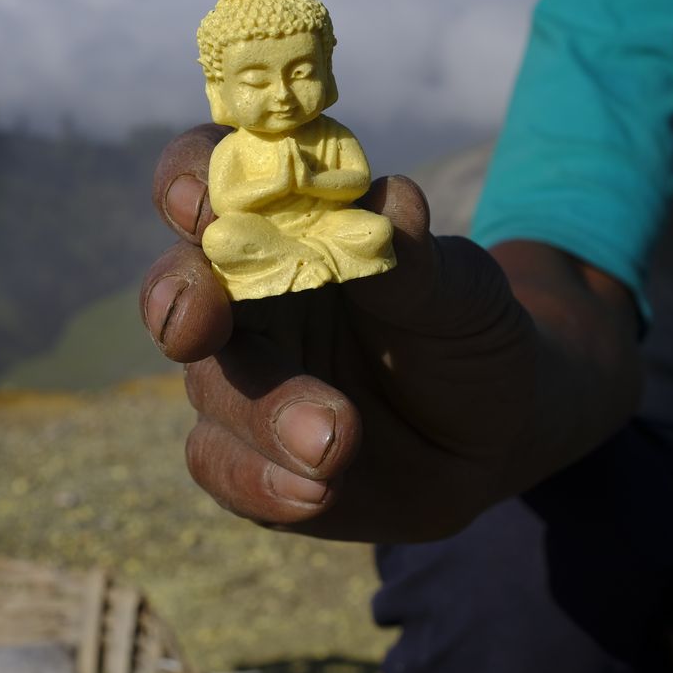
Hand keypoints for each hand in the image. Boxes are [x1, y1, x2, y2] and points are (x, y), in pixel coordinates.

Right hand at [140, 124, 539, 541]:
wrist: (495, 435)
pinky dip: (264, 482)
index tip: (203, 205)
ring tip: (337, 442)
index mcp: (285, 229)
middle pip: (178, 286)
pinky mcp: (247, 459)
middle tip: (200, 322)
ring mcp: (242, 381)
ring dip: (263, 414)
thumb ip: (416, 259)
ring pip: (210, 389)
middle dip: (178, 298)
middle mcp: (244, 298)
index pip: (212, 180)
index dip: (191, 180)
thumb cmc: (465, 333)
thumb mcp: (462, 292)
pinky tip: (317, 493)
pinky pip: (225, 469)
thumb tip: (392, 205)